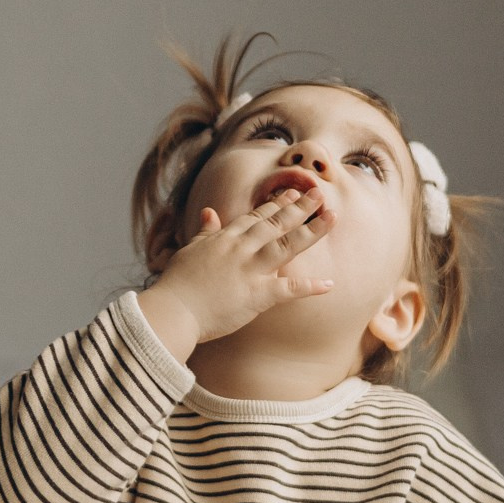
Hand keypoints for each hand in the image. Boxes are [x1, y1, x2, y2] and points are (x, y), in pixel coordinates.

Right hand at [136, 190, 334, 358]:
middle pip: (276, 224)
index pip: (256, 217)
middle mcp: (240, 249)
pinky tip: (329, 284)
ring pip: (287, 246)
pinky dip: (310, 288)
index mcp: (225, 239)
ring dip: (312, 231)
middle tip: (320, 194)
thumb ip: (204, 232)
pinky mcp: (256, 295)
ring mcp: (250, 270)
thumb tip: (208, 212)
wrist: (172, 310)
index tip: (293, 192)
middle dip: (300, 207)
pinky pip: (289, 290)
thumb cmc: (177, 284)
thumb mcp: (189, 250)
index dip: (276, 204)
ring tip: (331, 218)